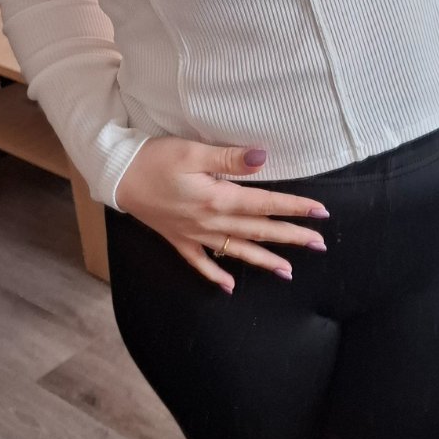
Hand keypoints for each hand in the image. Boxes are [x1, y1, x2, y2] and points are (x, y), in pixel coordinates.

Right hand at [113, 136, 329, 293]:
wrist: (117, 175)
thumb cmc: (154, 158)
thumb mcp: (193, 151)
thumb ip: (229, 158)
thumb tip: (263, 158)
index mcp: (217, 198)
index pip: (265, 204)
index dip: (294, 207)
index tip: (320, 214)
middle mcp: (210, 221)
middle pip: (258, 230)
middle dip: (290, 237)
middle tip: (319, 244)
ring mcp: (194, 234)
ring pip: (236, 250)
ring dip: (263, 260)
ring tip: (288, 272)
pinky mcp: (178, 239)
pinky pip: (200, 262)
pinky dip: (215, 274)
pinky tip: (230, 286)